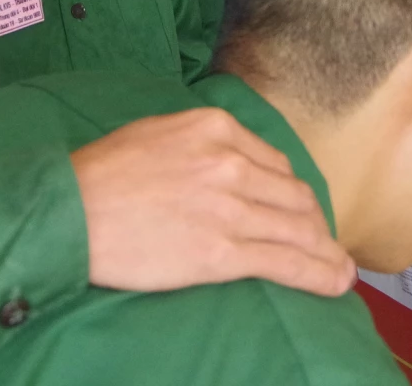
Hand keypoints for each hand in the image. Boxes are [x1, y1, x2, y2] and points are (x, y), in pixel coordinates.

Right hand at [72, 108, 355, 297]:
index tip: (299, 211)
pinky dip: (319, 274)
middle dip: (315, 222)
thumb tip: (224, 161)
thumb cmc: (101, 174)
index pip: (275, 162)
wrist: (70, 210)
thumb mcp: (157, 132)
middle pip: (295, 195)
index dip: (294, 192)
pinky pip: (286, 262)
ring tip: (341, 270)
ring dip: (327, 252)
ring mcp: (231, 208)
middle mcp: (231, 163)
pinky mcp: (223, 252)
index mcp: (216, 128)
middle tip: (323, 244)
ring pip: (299, 229)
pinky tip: (334, 282)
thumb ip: (199, 143)